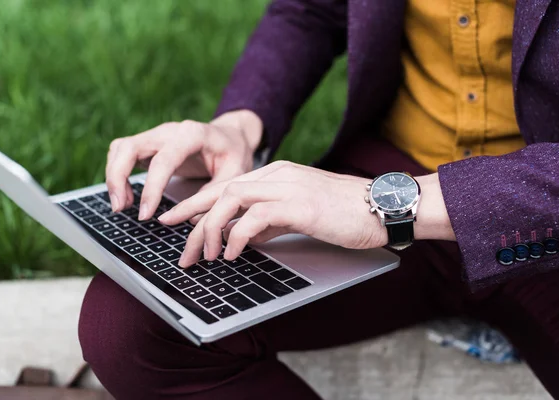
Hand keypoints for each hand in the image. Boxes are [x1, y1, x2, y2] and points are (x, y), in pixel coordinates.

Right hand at [105, 110, 262, 219]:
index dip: (152, 187)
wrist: (231, 135)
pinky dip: (118, 174)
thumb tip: (186, 219)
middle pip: (130, 147)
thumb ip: (212, 194)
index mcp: (193, 134)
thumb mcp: (235, 174)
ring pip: (121, 148)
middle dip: (118, 178)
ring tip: (121, 206)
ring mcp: (156, 135)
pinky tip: (128, 197)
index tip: (146, 214)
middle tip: (120, 209)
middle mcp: (169, 130)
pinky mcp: (149, 143)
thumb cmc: (234, 154)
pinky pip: (123, 153)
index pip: (164, 159)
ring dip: (114, 177)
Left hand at [157, 161, 387, 266]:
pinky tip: (231, 254)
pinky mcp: (300, 204)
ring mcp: (288, 186)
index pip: (227, 186)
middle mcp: (278, 174)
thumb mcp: (300, 216)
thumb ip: (271, 222)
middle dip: (193, 220)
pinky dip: (236, 236)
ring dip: (210, 229)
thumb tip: (243, 238)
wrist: (383, 207)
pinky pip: (255, 217)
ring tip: (204, 256)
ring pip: (231, 199)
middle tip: (181, 250)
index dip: (196, 204)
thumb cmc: (345, 214)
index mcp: (277, 174)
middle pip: (221, 192)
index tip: (176, 222)